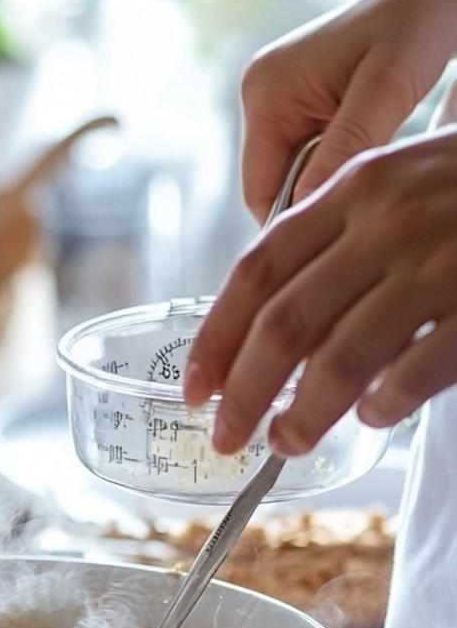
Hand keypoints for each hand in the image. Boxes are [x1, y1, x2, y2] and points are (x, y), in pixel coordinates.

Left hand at [183, 127, 456, 455]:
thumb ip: (338, 236)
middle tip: (226, 437)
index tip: (195, 386)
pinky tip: (372, 417)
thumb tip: (271, 320)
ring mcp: (439, 261)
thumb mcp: (400, 183)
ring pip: (340, 357)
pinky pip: (417, 367)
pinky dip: (384, 402)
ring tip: (288, 443)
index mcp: (355, 189)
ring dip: (304, 414)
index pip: (257, 272)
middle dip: (243, 393)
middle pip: (283, 326)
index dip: (215, 338)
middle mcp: (387, 222)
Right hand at [240, 0, 456, 221]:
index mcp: (266, 93)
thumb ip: (343, 148)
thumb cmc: (416, 27)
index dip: (295, 217)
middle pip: (273, 184)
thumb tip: (305, 209)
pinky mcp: (294, 104)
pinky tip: (367, 145)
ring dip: (329, 178)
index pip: (259, 190)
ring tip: (372, 161)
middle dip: (316, 193)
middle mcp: (259, 96)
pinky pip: (306, 155)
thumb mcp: (385, 91)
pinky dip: (335, 162)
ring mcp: (274, 100)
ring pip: (292, 173)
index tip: (343, 227)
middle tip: (366, 194)